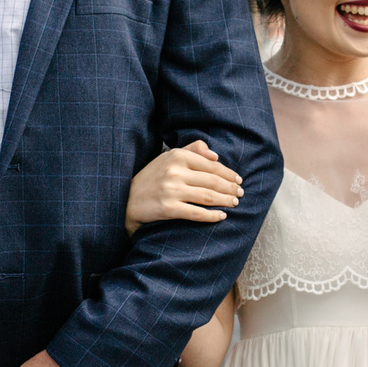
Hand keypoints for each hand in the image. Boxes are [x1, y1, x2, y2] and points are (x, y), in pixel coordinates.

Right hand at [125, 140, 243, 233]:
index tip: (238, 180)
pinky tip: (222, 216)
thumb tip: (215, 155)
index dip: (228, 174)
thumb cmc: (152, 178)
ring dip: (225, 201)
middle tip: (240, 194)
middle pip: (212, 181)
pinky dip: (212, 216)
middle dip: (230, 188)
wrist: (126, 200)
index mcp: (177, 156)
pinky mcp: (168, 208)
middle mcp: (175, 171)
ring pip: (208, 196)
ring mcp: (171, 190)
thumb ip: (192, 150)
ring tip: (235, 203)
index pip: (211, 165)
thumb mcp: (168, 157)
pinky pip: (197, 213)